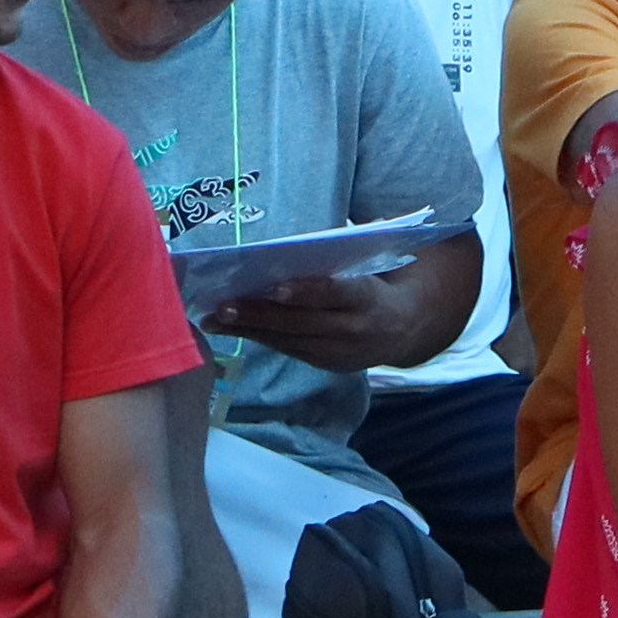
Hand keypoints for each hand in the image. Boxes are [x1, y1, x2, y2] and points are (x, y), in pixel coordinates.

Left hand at [208, 263, 437, 368]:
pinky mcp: (323, 364)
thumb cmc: (375, 285)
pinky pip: (286, 349)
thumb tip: (284, 253)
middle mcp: (352, 330)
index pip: (335, 294)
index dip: (306, 292)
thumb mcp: (366, 270)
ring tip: (213, 318)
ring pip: (287, 340)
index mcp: (367, 298)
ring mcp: (336, 353)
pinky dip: (256, 338)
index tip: (275, 287)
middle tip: (223, 306)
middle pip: (300, 322)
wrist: (404, 329)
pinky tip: (229, 329)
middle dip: (259, 314)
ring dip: (247, 329)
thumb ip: (333, 266)